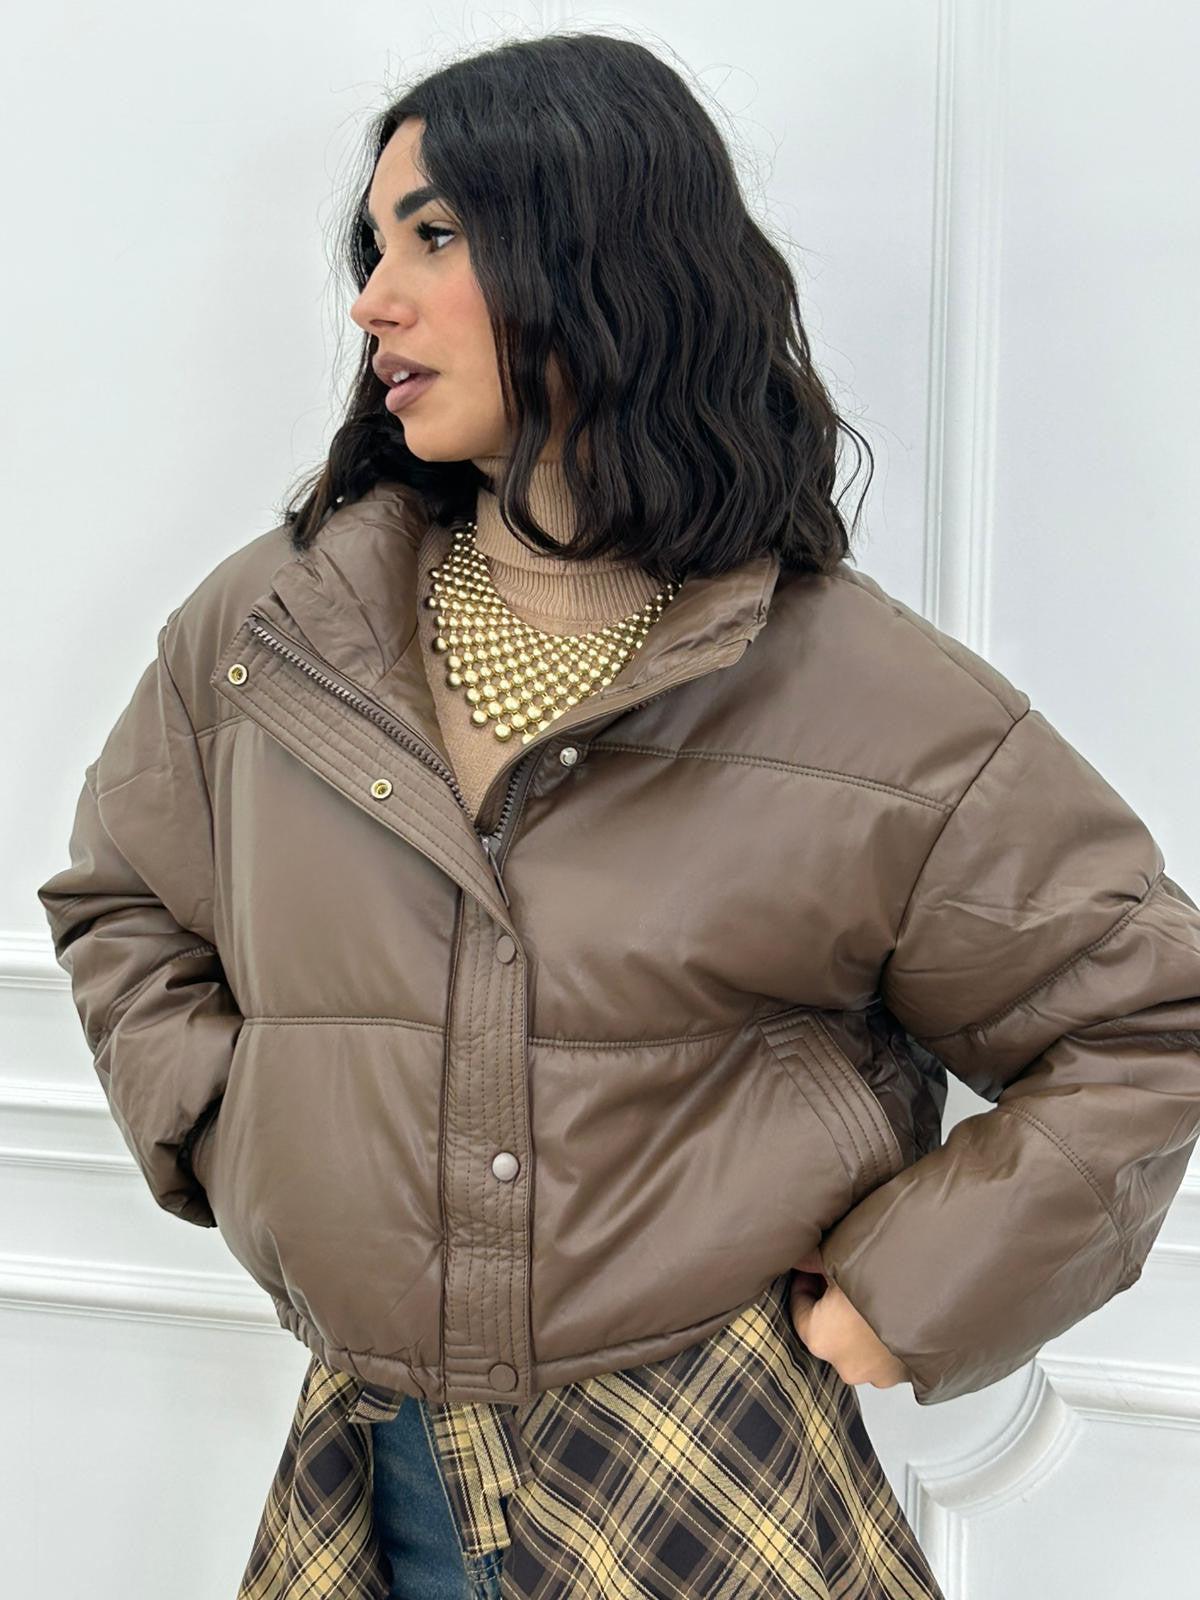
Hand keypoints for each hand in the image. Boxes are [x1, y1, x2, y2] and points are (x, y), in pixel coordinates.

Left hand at [789, 1247, 910, 1389]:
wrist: (940, 1301)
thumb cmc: (886, 1282)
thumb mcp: (840, 1260)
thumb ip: (814, 1260)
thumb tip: (802, 1256)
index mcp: (821, 1338)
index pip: (799, 1309)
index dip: (805, 1282)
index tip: (813, 1267)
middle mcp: (846, 1365)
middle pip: (831, 1327)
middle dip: (835, 1302)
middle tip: (844, 1274)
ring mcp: (879, 1375)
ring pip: (860, 1342)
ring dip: (862, 1320)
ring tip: (874, 1288)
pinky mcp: (905, 1376)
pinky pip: (888, 1351)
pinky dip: (887, 1333)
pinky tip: (896, 1307)